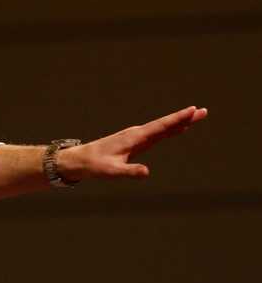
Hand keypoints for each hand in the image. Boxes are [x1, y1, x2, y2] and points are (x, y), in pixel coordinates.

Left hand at [60, 105, 207, 181]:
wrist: (80, 160)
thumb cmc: (95, 165)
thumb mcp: (112, 172)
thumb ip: (130, 172)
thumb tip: (147, 172)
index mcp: (134, 138)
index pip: (160, 127)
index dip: (177, 119)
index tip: (192, 110)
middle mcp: (136, 134)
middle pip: (165, 124)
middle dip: (184, 118)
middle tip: (203, 111)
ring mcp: (136, 137)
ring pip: (162, 128)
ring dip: (179, 122)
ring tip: (196, 116)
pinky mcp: (134, 142)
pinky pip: (156, 134)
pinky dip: (169, 130)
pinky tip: (177, 129)